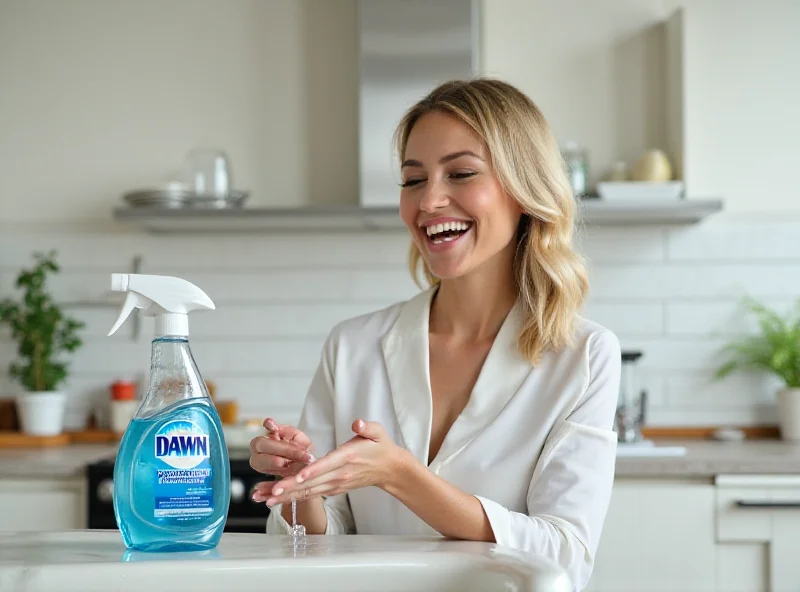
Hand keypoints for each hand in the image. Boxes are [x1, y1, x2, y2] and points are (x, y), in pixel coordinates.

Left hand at [260, 419, 403, 506]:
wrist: (389, 469)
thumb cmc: (380, 447)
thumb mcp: (378, 433)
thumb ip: (367, 427)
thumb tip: (357, 423)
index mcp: (347, 458)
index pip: (326, 465)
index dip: (310, 472)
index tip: (295, 477)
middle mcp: (339, 474)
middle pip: (311, 483)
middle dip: (289, 488)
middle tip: (269, 492)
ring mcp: (335, 484)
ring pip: (307, 492)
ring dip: (285, 496)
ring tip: (264, 499)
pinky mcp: (332, 489)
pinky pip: (310, 495)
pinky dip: (292, 498)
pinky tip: (276, 501)